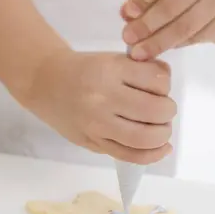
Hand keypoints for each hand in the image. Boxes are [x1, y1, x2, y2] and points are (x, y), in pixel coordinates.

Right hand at [24, 49, 175, 164]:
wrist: (46, 82)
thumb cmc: (84, 68)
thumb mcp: (112, 58)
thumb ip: (141, 69)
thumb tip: (167, 81)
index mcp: (111, 69)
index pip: (157, 80)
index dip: (166, 84)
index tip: (160, 86)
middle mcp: (104, 97)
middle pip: (155, 110)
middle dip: (168, 111)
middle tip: (164, 108)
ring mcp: (97, 123)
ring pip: (145, 137)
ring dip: (163, 134)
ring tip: (161, 127)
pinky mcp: (93, 142)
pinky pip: (129, 155)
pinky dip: (152, 154)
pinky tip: (161, 147)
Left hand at [121, 0, 214, 59]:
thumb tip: (126, 13)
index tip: (126, 15)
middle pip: (170, 7)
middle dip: (145, 26)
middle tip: (127, 38)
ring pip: (183, 27)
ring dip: (157, 42)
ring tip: (139, 52)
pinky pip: (196, 37)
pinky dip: (176, 44)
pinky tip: (163, 48)